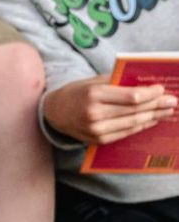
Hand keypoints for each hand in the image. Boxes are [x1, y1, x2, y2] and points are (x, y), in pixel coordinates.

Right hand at [43, 76, 177, 143]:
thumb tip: (145, 84)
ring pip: (132, 123)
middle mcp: (94, 114)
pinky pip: (125, 133)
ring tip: (167, 112)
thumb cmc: (76, 93)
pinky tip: (151, 120)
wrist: (54, 113)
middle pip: (134, 111)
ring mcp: (96, 130)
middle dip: (156, 106)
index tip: (162, 89)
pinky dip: (140, 126)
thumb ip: (116, 82)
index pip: (130, 97)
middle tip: (173, 102)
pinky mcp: (98, 140)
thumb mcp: (93, 81)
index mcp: (94, 95)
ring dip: (153, 117)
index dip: (150, 94)